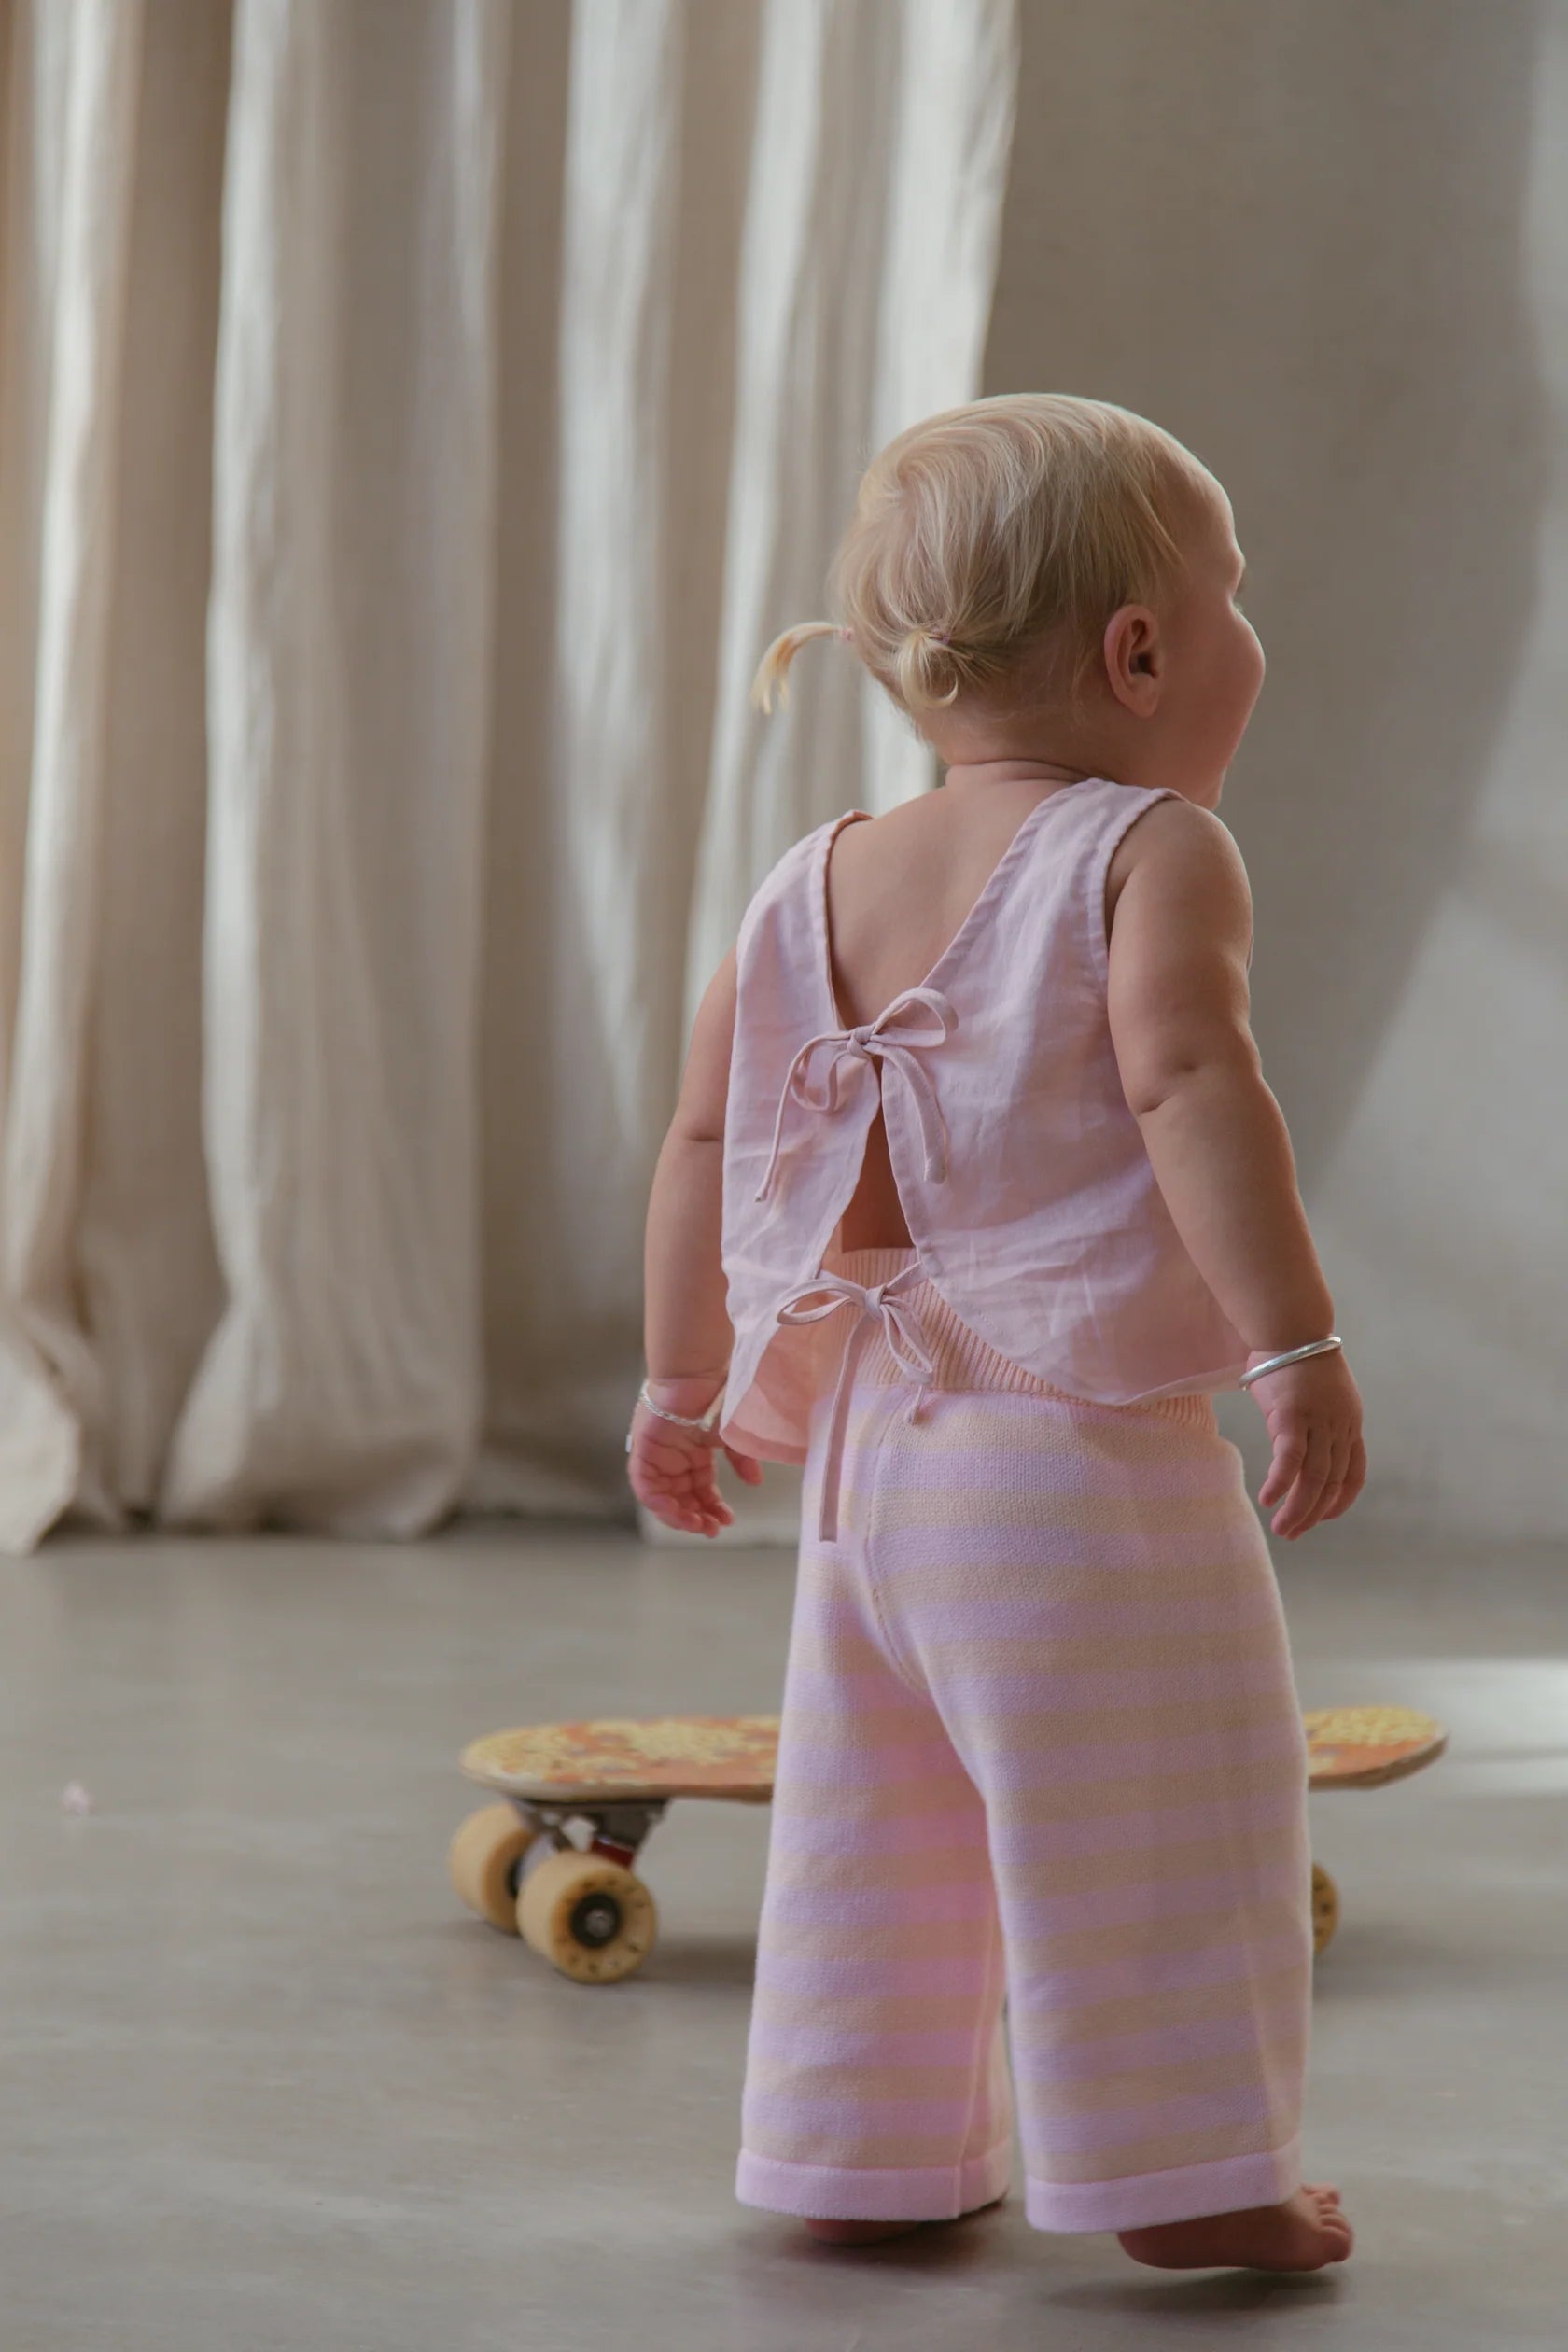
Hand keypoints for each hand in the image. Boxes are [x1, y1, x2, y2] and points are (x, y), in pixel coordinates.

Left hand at [626, 1392, 764, 1537]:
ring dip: (679, 1516)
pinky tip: (677, 1512)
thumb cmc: (716, 1395)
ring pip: (663, 1498)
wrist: (696, 1373)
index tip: (728, 1521)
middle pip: (683, 1498)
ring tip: (697, 1525)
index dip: (713, 1508)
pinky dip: (658, 1503)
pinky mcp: (643, 1451)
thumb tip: (755, 1482)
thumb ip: (742, 1459)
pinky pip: (645, 1486)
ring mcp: (658, 1456)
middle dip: (697, 1517)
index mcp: (695, 1454)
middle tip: (712, 1529)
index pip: (701, 1490)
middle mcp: (675, 1458)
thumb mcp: (733, 1434)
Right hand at [1247, 1348, 1365, 1540]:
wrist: (1290, 1328)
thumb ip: (1311, 1425)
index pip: (1354, 1474)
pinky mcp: (1294, 1416)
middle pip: (1332, 1483)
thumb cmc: (1295, 1359)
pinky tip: (1268, 1499)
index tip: (1323, 1517)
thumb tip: (1292, 1448)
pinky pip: (1291, 1460)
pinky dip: (1281, 1483)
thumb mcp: (1315, 1398)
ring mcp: (1320, 1422)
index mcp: (1350, 1423)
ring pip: (1314, 1478)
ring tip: (1282, 1528)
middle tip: (1292, 1533)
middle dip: (1314, 1514)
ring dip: (1298, 1509)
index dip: (1341, 1502)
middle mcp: (1340, 1427)